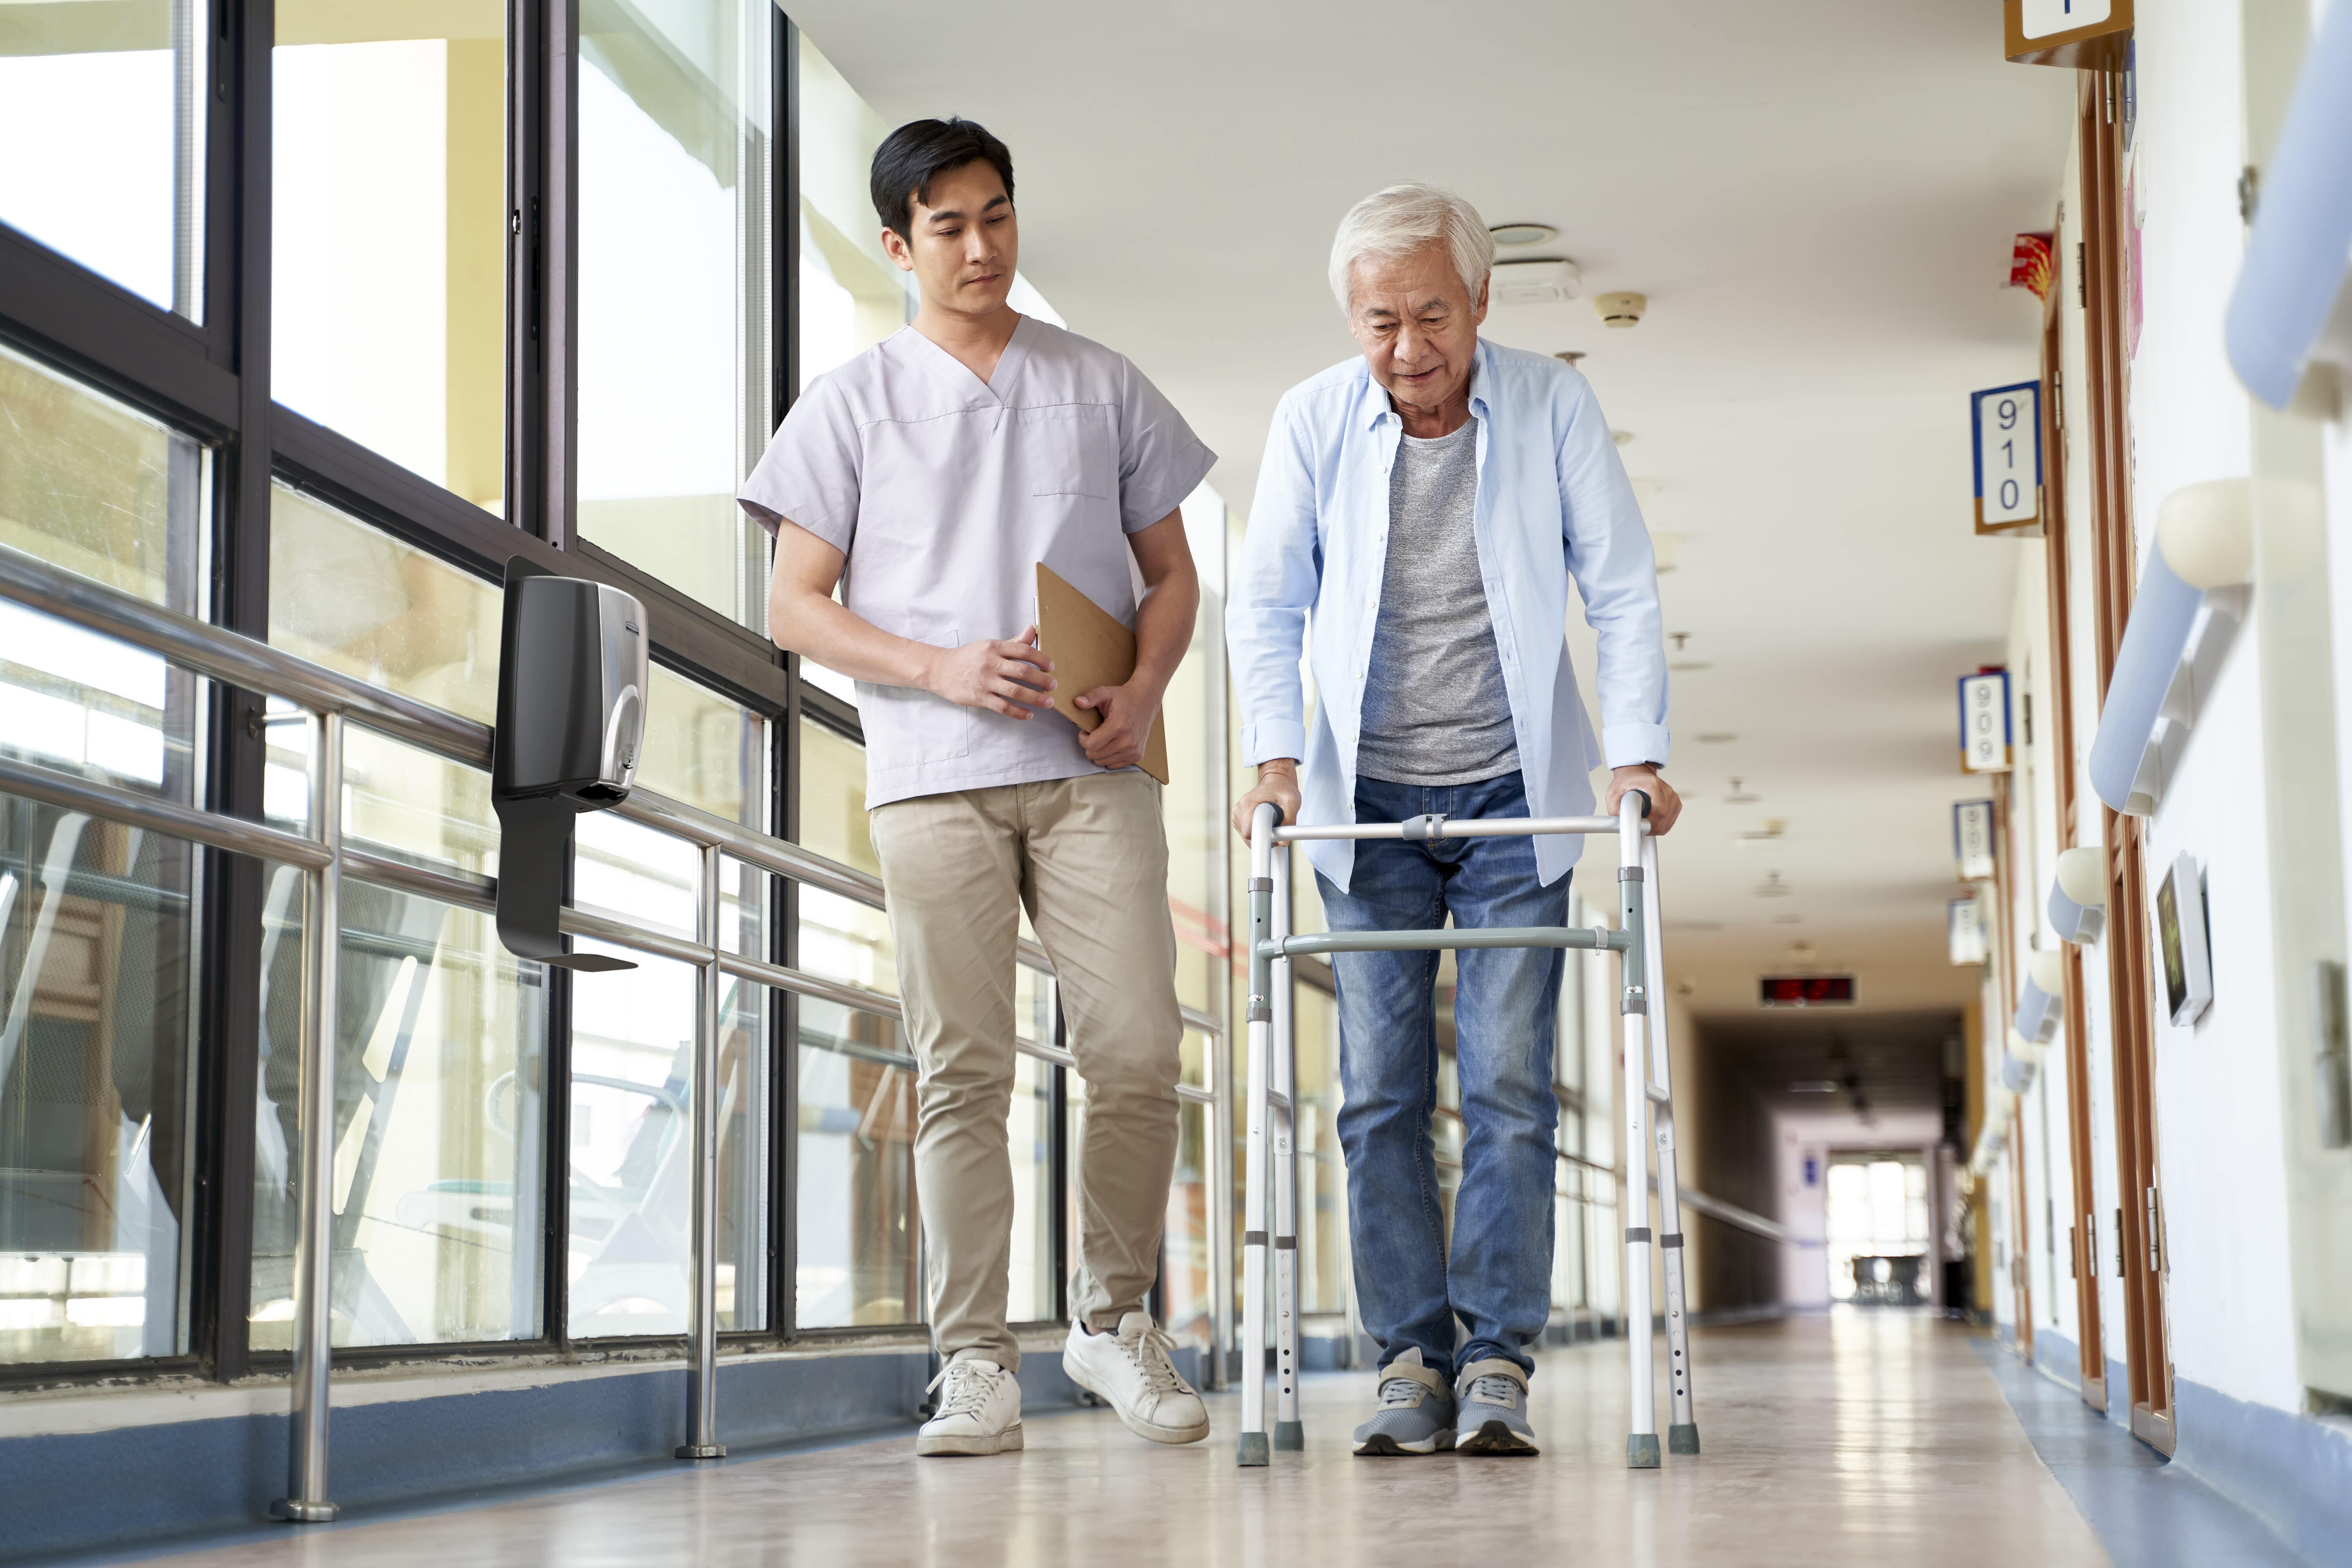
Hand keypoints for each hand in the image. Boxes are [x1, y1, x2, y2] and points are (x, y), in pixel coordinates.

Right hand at [923, 625, 1054, 718]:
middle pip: (1023, 671)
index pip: (1024, 651)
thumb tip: (1032, 630)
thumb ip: (1013, 642)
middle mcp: (990, 663)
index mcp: (994, 647)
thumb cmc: (969, 658)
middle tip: (1053, 685)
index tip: (1051, 667)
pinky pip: (1003, 706)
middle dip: (1042, 680)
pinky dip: (1018, 712)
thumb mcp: (990, 646)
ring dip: (1035, 698)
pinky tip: (1028, 715)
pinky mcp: (979, 697)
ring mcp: (985, 681)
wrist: (940, 670)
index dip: (1041, 659)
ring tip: (1048, 702)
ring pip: (1015, 690)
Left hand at [1074, 680, 1159, 770]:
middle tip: (1095, 733)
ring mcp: (1133, 750)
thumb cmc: (1123, 698)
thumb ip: (1090, 696)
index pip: (1091, 745)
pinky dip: (1109, 757)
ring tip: (1104, 738)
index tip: (1086, 730)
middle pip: (1095, 755)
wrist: (1145, 702)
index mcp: (1118, 726)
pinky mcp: (1137, 756)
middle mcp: (1128, 741)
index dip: (1083, 739)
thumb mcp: (1105, 692)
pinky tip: (1112, 744)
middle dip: (1090, 745)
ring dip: (1099, 752)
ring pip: (1102, 762)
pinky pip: (1113, 765)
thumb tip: (1077, 702)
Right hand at [1231, 760, 1301, 839]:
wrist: (1276, 781)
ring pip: (1249, 838)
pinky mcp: (1239, 821)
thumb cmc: (1283, 789)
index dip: (1263, 838)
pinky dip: (1259, 832)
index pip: (1249, 832)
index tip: (1273, 836)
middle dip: (1265, 836)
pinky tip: (1265, 822)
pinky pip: (1249, 836)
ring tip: (1272, 820)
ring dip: (1263, 834)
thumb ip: (1290, 821)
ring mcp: (1237, 816)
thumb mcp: (1292, 801)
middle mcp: (1238, 810)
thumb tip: (1283, 843)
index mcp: (1247, 804)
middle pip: (1249, 837)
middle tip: (1277, 824)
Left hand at [1606, 765, 1680, 833]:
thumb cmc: (1626, 783)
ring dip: (1654, 828)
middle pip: (1664, 818)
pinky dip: (1660, 825)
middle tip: (1638, 826)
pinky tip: (1650, 820)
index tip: (1639, 826)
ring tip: (1643, 821)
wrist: (1636, 775)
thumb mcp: (1613, 793)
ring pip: (1667, 822)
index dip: (1648, 823)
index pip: (1658, 811)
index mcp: (1653, 785)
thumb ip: (1614, 809)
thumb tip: (1618, 826)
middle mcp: (1666, 789)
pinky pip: (1670, 821)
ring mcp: (1673, 797)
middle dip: (1650, 827)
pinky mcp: (1675, 803)